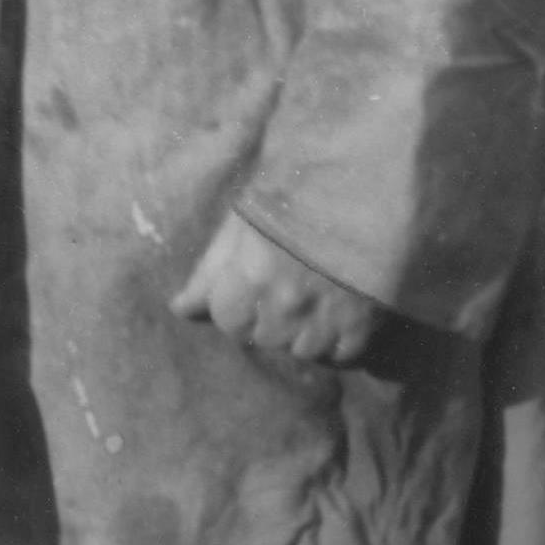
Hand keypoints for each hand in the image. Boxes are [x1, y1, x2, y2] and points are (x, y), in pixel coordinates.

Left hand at [171, 212, 379, 363]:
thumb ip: (210, 271)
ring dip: (298, 334)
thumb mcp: (242, 224)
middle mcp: (287, 305)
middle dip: (262, 320)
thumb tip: (180, 309)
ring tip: (306, 303)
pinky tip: (333, 319)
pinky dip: (333, 345)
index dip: (231, 306)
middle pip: (263, 339)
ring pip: (301, 352)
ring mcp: (327, 317)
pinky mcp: (365, 324)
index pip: (227, 321)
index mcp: (252, 275)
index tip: (243, 288)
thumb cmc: (294, 198)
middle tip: (277, 292)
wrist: (363, 189)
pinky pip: (341, 356)